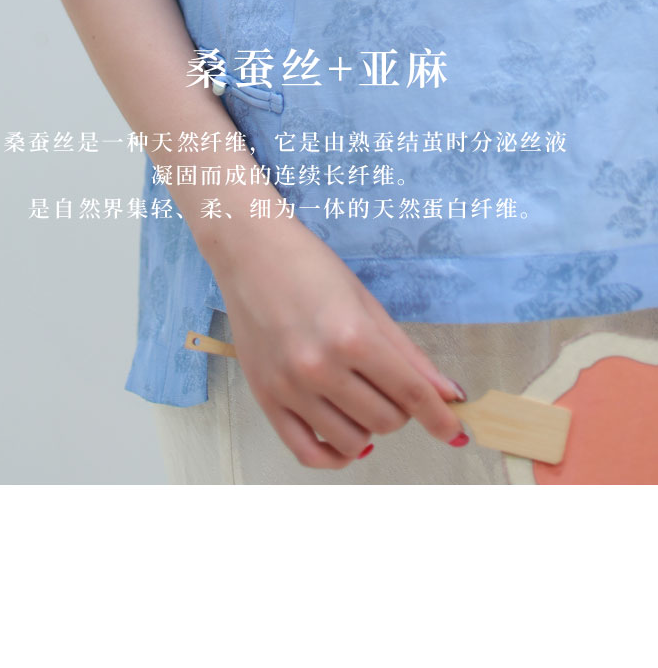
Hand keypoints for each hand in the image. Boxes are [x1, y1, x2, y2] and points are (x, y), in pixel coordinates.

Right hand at [210, 215, 465, 469]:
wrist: (250, 252)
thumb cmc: (311, 268)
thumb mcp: (367, 304)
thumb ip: (408, 354)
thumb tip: (449, 393)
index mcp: (352, 337)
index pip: (411, 394)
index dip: (441, 418)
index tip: (456, 432)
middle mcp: (320, 367)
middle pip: (386, 421)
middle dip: (400, 409)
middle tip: (389, 384)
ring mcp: (290, 387)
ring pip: (353, 442)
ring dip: (369, 428)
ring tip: (361, 399)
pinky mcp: (266, 399)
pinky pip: (307, 452)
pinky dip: (334, 456)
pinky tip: (344, 439)